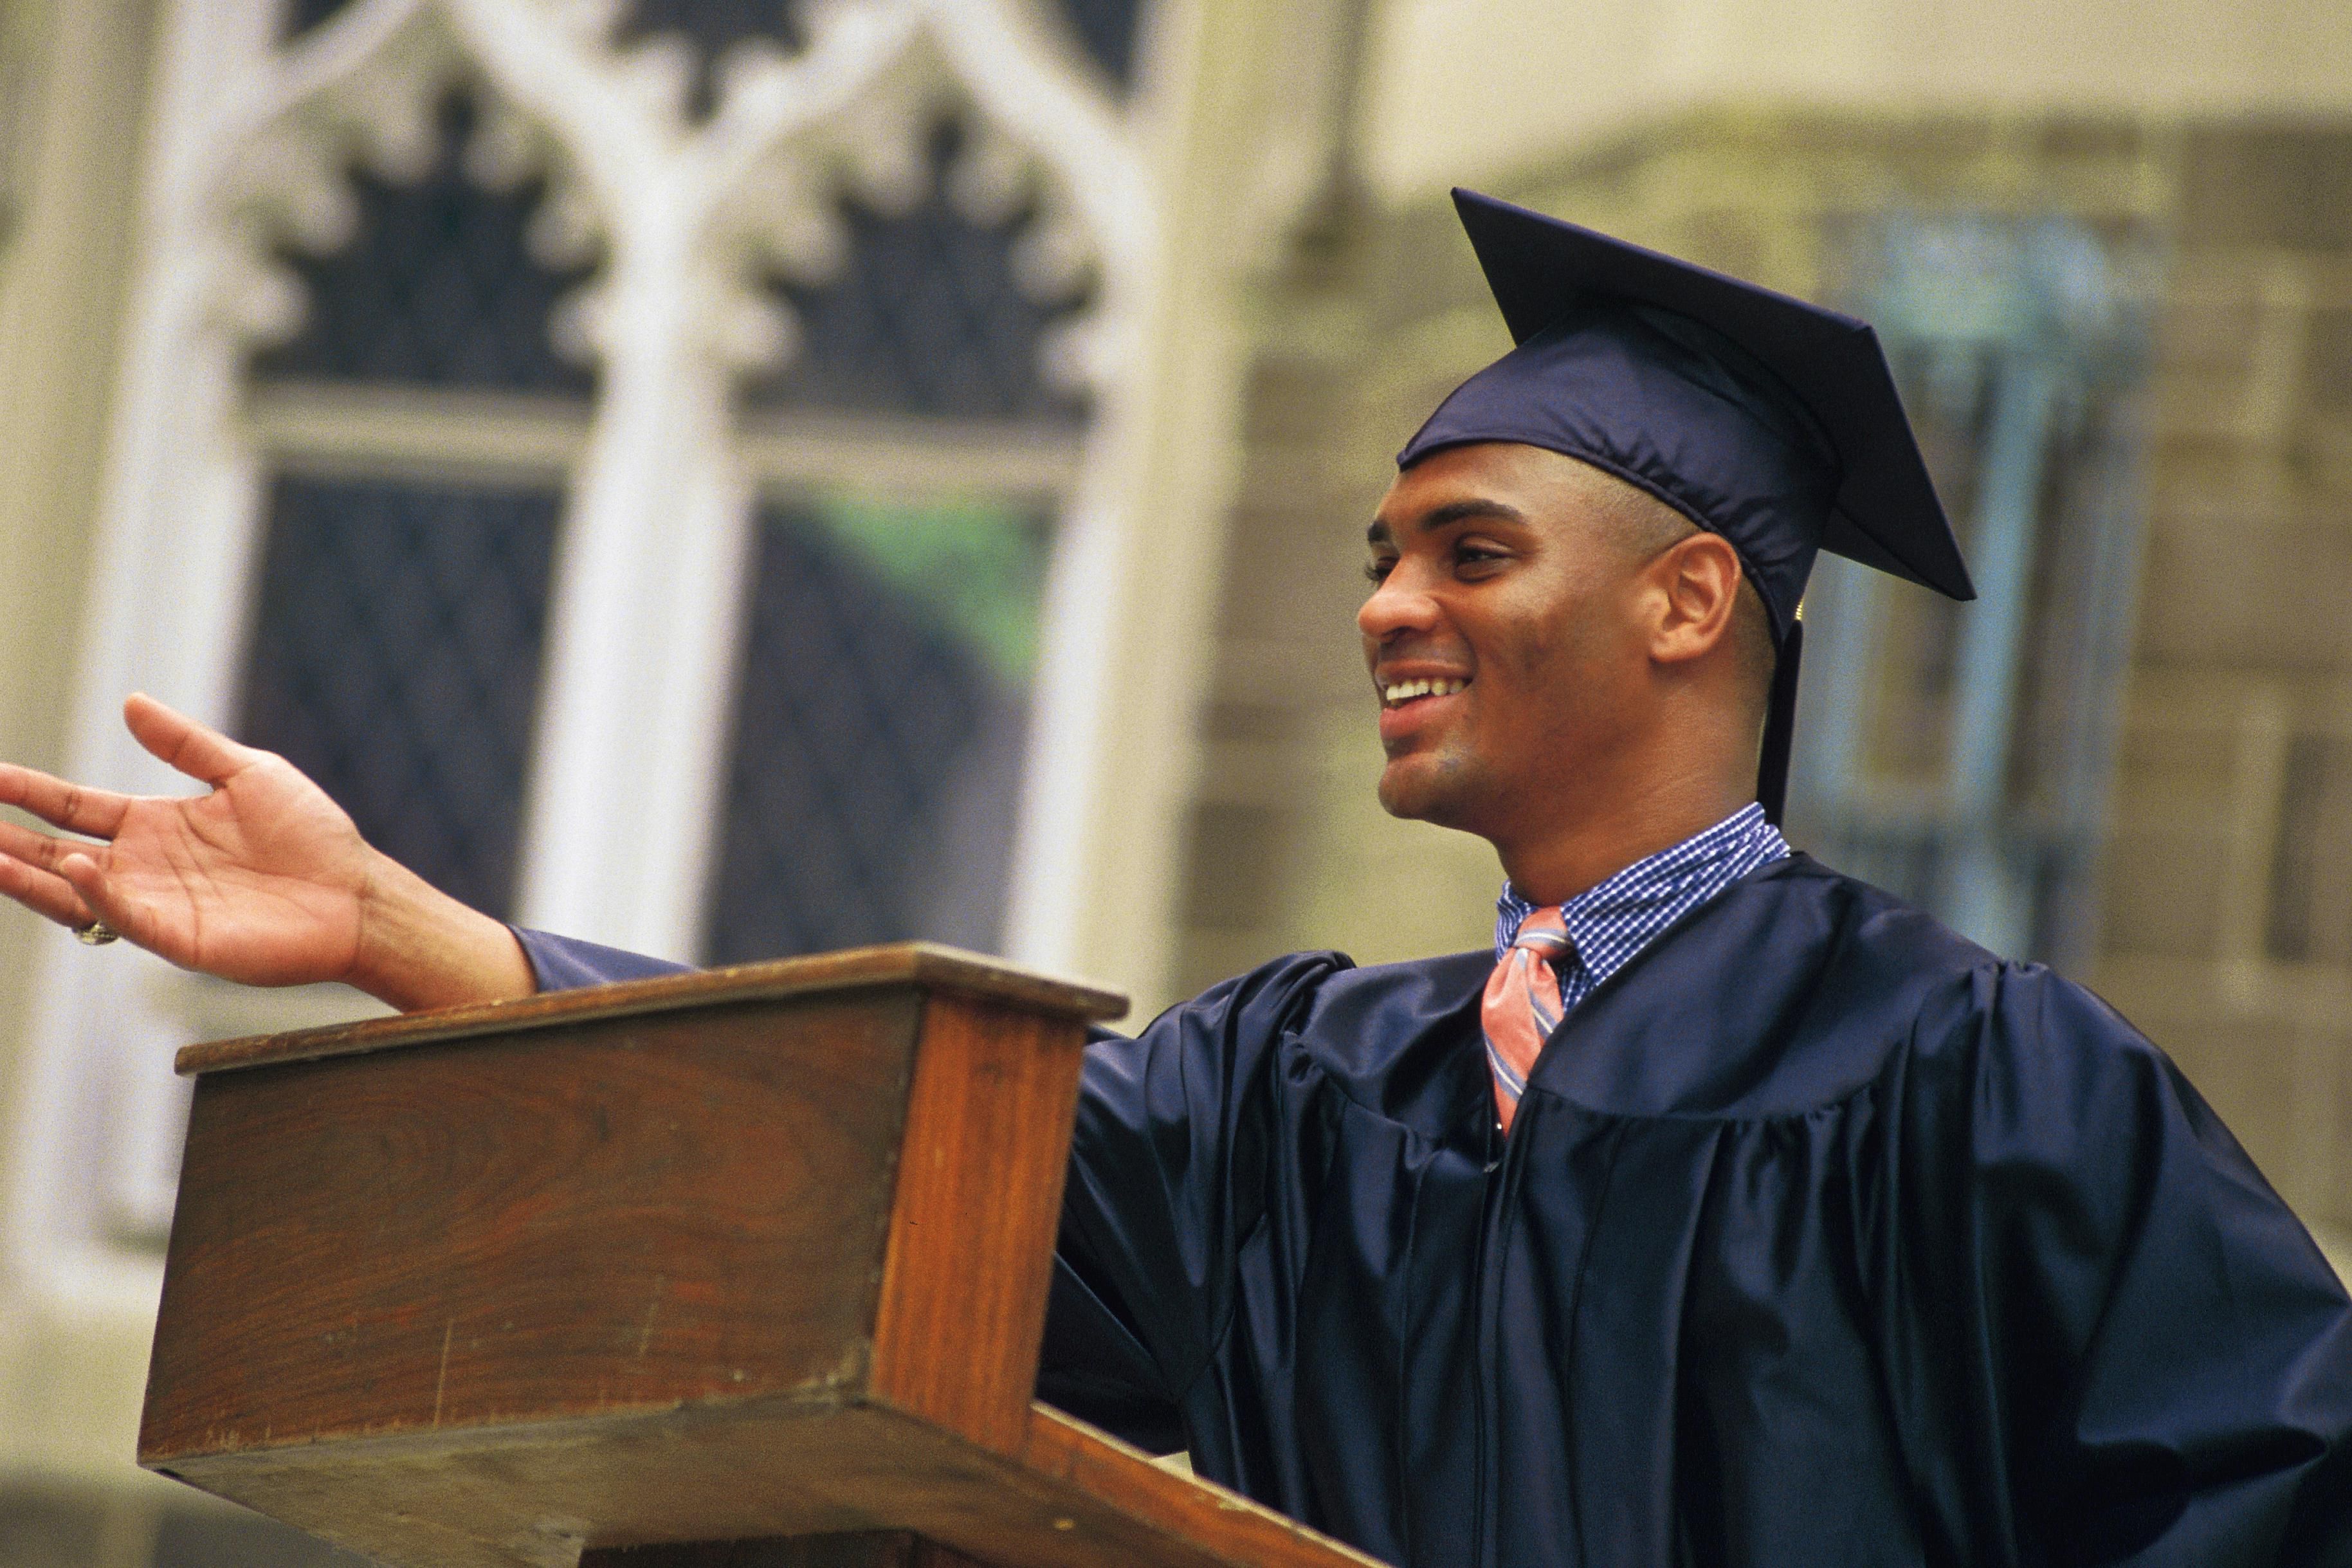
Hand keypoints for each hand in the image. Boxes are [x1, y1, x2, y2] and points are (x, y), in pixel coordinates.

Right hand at [0, 695, 533, 1009]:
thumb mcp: (247, 773)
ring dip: (29, 875)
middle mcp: (145, 867)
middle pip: (57, 851)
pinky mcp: (180, 939)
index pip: (74, 807)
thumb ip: (186, 744)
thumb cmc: (312, 834)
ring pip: (75, 892)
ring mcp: (158, 905)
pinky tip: (77, 865)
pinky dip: (98, 894)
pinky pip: (126, 917)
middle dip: (8, 839)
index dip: (28, 792)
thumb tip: (130, 702)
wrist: (357, 893)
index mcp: (155, 825)